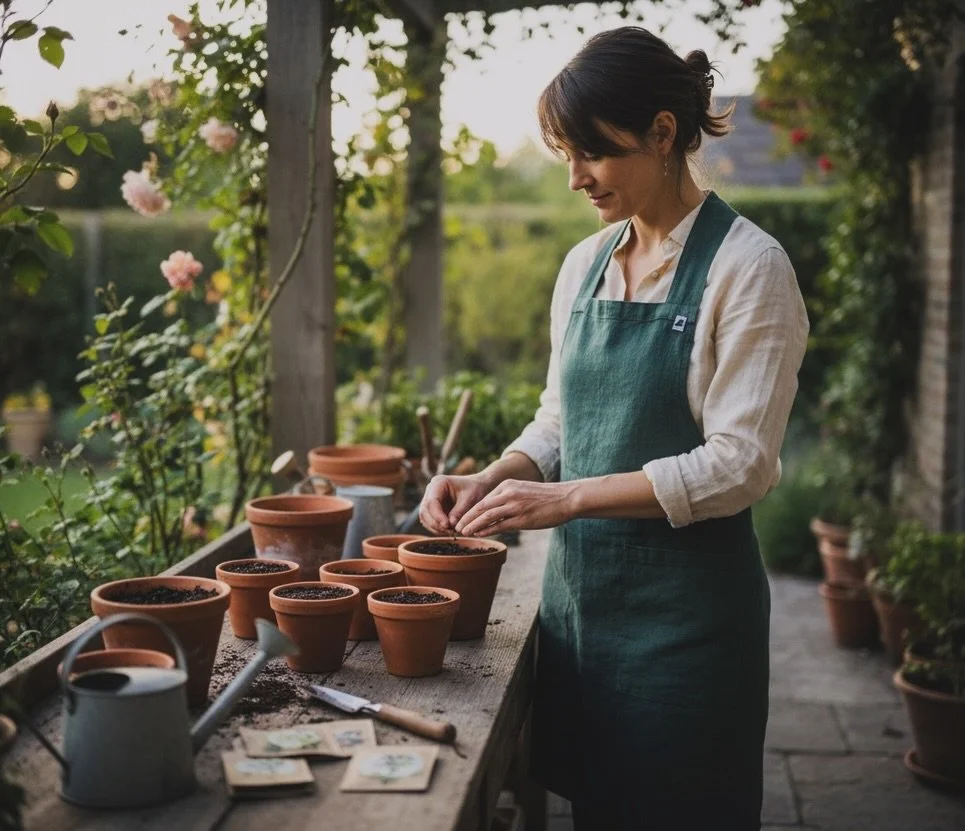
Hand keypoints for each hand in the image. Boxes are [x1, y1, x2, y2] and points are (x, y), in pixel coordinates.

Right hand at [419, 473, 494, 535]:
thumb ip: (459, 512)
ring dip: (436, 527)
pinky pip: (429, 521)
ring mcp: (430, 499)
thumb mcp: (469, 500)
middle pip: (425, 510)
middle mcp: (431, 490)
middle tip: (450, 531)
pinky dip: (437, 528)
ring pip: (425, 517)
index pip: (432, 502)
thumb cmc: (475, 489)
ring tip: (451, 531)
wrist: (478, 486)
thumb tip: (450, 525)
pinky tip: (449, 530)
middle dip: (436, 523)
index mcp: (439, 483)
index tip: (447, 525)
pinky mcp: (433, 508)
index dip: (437, 516)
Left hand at [454, 479, 578, 536]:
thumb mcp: (523, 492)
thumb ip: (508, 499)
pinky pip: (499, 525)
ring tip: (463, 532)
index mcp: (508, 485)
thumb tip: (495, 514)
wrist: (566, 498)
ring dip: (472, 525)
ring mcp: (515, 505)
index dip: (471, 510)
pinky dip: (486, 530)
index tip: (462, 518)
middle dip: (467, 517)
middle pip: (481, 506)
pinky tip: (479, 535)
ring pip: (486, 516)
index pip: (484, 499)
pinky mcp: (522, 518)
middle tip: (456, 526)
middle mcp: (508, 493)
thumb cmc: (546, 498)